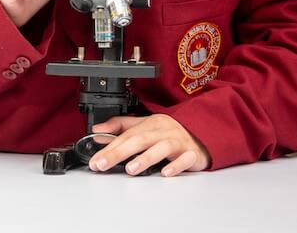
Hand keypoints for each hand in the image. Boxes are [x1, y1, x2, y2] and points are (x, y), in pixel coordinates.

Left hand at [89, 114, 210, 176]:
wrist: (201, 135)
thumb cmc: (169, 133)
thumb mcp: (144, 125)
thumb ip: (120, 127)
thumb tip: (97, 131)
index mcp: (149, 124)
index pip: (125, 135)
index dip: (109, 147)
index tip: (95, 159)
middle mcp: (162, 131)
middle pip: (139, 140)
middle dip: (118, 153)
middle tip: (102, 164)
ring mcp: (178, 141)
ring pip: (161, 148)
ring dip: (145, 158)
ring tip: (130, 169)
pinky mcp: (192, 153)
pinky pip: (185, 159)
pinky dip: (175, 165)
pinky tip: (165, 173)